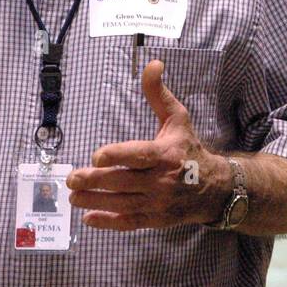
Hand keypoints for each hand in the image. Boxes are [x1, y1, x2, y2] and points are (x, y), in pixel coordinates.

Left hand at [68, 60, 230, 230]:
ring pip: (122, 203)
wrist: (213, 188)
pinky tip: (88, 217)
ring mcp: (157, 202)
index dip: (117, 156)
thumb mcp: (178, 118)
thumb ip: (158, 94)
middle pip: (123, 182)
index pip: (139, 156)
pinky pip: (129, 222)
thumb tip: (152, 64)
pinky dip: (108, 222)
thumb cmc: (189, 149)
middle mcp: (161, 180)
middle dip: (95, 181)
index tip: (97, 155)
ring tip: (73, 196)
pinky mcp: (155, 218)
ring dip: (94, 200)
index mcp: (166, 154)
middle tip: (72, 178)